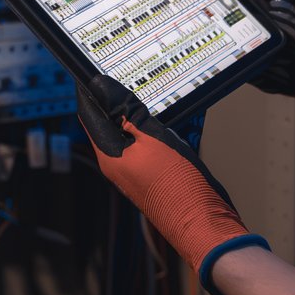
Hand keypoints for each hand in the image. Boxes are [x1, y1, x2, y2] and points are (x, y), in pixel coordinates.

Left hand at [77, 74, 268, 289]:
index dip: (91, 92)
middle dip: (121, 102)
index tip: (97, 71)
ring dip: (144, 118)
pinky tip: (173, 125)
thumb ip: (130, 116)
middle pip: (112, 123)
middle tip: (133, 81)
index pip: (90, 115)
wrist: (205, 224)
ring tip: (157, 102)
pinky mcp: (154, 177)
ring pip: (133, 133)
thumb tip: (107, 92)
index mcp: (109, 156)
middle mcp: (118, 165)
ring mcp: (136, 172)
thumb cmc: (178, 186)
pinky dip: (158, 132)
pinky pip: (150, 146)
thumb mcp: (153, 141)